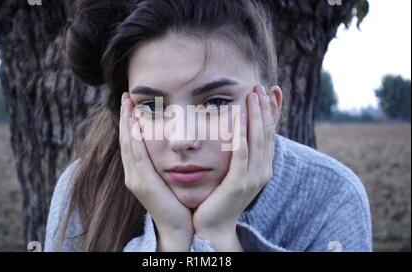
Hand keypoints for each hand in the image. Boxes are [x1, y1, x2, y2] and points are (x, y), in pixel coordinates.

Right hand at [119, 92, 192, 250]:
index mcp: (139, 172)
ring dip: (127, 122)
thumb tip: (175, 143)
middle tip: (126, 96)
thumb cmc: (179, 202)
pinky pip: (136, 155)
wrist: (180, 228)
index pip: (131, 141)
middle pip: (126, 139)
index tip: (132, 103)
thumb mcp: (170, 178)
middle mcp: (133, 174)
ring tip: (127, 102)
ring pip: (128, 144)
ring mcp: (135, 179)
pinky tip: (134, 122)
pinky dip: (133, 137)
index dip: (129, 122)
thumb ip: (167, 162)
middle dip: (125, 117)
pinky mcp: (142, 183)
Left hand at [192, 85, 275, 250]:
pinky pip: (241, 154)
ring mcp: (253, 178)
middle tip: (262, 86)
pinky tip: (238, 116)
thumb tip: (239, 132)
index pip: (270, 134)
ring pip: (258, 140)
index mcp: (262, 167)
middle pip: (267, 133)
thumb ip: (239, 154)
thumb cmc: (219, 197)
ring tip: (254, 93)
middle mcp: (262, 171)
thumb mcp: (233, 173)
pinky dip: (241, 134)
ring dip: (256, 115)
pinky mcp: (238, 183)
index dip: (272, 112)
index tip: (271, 90)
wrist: (212, 226)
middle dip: (266, 108)